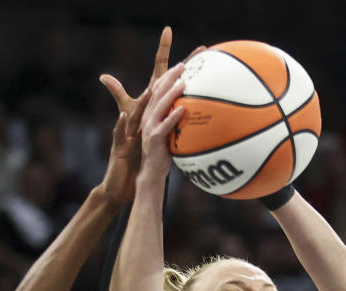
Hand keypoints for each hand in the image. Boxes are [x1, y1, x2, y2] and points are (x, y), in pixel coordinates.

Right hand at [138, 63, 186, 180]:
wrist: (150, 173)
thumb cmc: (162, 153)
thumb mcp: (170, 133)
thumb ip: (178, 120)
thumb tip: (197, 111)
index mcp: (151, 113)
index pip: (159, 89)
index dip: (169, 75)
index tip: (183, 63)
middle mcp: (148, 117)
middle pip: (157, 92)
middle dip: (169, 76)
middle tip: (184, 64)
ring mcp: (149, 127)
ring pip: (159, 106)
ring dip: (171, 93)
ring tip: (183, 82)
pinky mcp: (153, 139)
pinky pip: (164, 126)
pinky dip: (173, 117)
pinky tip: (183, 109)